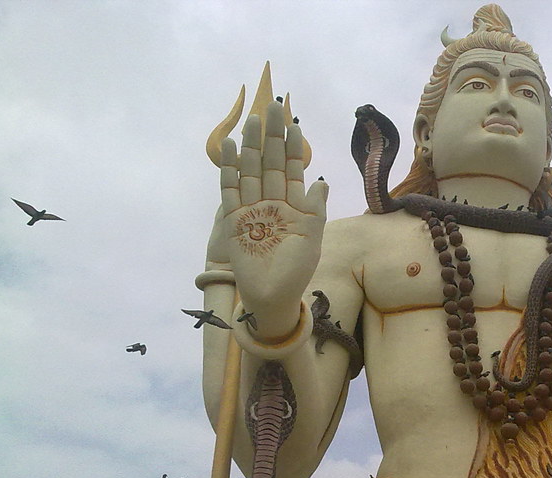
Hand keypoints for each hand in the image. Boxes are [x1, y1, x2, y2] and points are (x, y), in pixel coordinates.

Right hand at [207, 100, 327, 336]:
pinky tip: (231, 146)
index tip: (292, 123)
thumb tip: (321, 181)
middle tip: (272, 108)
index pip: (291, 169)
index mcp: (293, 205)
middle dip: (271, 136)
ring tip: (252, 121)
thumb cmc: (295, 270)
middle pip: (269, 163)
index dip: (292, 147)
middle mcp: (271, 201)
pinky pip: (230, 188)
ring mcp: (251, 208)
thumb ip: (314, 209)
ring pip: (250, 170)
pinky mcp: (233, 218)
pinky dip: (230, 168)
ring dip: (251, 146)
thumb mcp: (312, 238)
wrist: (273, 295)